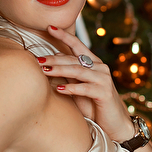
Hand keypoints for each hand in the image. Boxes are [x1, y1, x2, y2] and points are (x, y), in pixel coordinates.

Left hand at [38, 26, 133, 142]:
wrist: (114, 124)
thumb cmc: (94, 106)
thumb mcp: (78, 87)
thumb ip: (68, 75)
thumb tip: (50, 61)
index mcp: (94, 63)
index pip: (77, 45)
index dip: (64, 36)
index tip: (50, 27)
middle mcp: (100, 68)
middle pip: (74, 59)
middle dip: (54, 58)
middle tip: (38, 59)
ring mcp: (104, 79)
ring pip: (78, 71)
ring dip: (60, 70)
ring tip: (44, 70)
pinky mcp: (105, 92)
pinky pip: (85, 88)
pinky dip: (71, 88)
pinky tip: (59, 89)